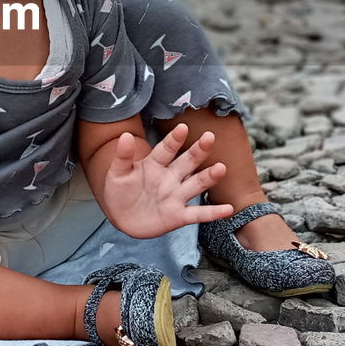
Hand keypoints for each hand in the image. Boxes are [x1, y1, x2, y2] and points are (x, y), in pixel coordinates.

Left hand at [101, 123, 235, 239]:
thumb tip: (124, 135)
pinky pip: (198, 214)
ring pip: (196, 184)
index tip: (182, 127)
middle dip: (198, 151)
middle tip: (209, 137)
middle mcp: (170, 177)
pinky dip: (213, 212)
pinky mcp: (179, 216)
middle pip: (186, 162)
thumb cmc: (119, 190)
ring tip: (221, 168)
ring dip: (208, 177)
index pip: (166, 149)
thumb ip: (123, 156)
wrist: (121, 217)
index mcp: (155, 164)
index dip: (174, 139)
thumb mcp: (117, 173)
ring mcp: (176, 196)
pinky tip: (228, 209)